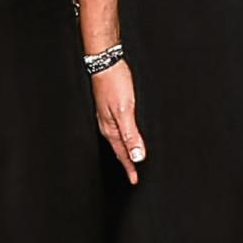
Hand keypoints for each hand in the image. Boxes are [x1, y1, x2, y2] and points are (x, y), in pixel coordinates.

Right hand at [93, 57, 145, 183]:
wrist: (105, 62)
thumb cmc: (115, 84)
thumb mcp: (126, 111)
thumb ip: (131, 134)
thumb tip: (137, 156)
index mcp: (111, 129)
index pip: (122, 154)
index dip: (129, 167)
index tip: (135, 180)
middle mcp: (107, 125)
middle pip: (118, 149)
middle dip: (126, 162)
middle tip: (133, 175)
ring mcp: (106, 116)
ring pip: (116, 140)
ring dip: (124, 151)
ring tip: (129, 160)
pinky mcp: (109, 107)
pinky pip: (116, 129)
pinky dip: (122, 138)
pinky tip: (125, 135)